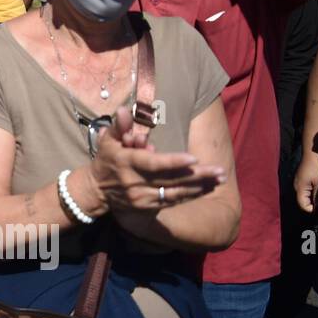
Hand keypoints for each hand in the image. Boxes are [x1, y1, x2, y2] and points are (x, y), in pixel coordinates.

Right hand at [87, 106, 225, 212]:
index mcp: (127, 163)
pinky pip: (172, 201)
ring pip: (175, 193)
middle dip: (198, 176)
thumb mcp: (108, 140)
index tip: (194, 159)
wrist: (96, 190)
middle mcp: (136, 182)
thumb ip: (119, 126)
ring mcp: (142, 198)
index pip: (153, 164)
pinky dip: (190, 195)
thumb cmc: (106, 160)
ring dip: (200, 187)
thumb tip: (123, 110)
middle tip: (221, 171)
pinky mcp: (147, 208)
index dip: (174, 162)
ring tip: (220, 179)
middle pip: (171, 179)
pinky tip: (206, 188)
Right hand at [294, 152, 317, 213]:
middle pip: (302, 200)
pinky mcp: (301, 179)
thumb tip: (316, 206)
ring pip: (303, 195)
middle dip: (311, 203)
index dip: (311, 208)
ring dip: (311, 197)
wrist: (312, 154)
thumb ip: (316, 195)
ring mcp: (298, 182)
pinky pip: (304, 190)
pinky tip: (317, 189)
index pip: (302, 204)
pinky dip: (310, 192)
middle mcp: (296, 186)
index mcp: (299, 188)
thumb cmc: (316, 167)